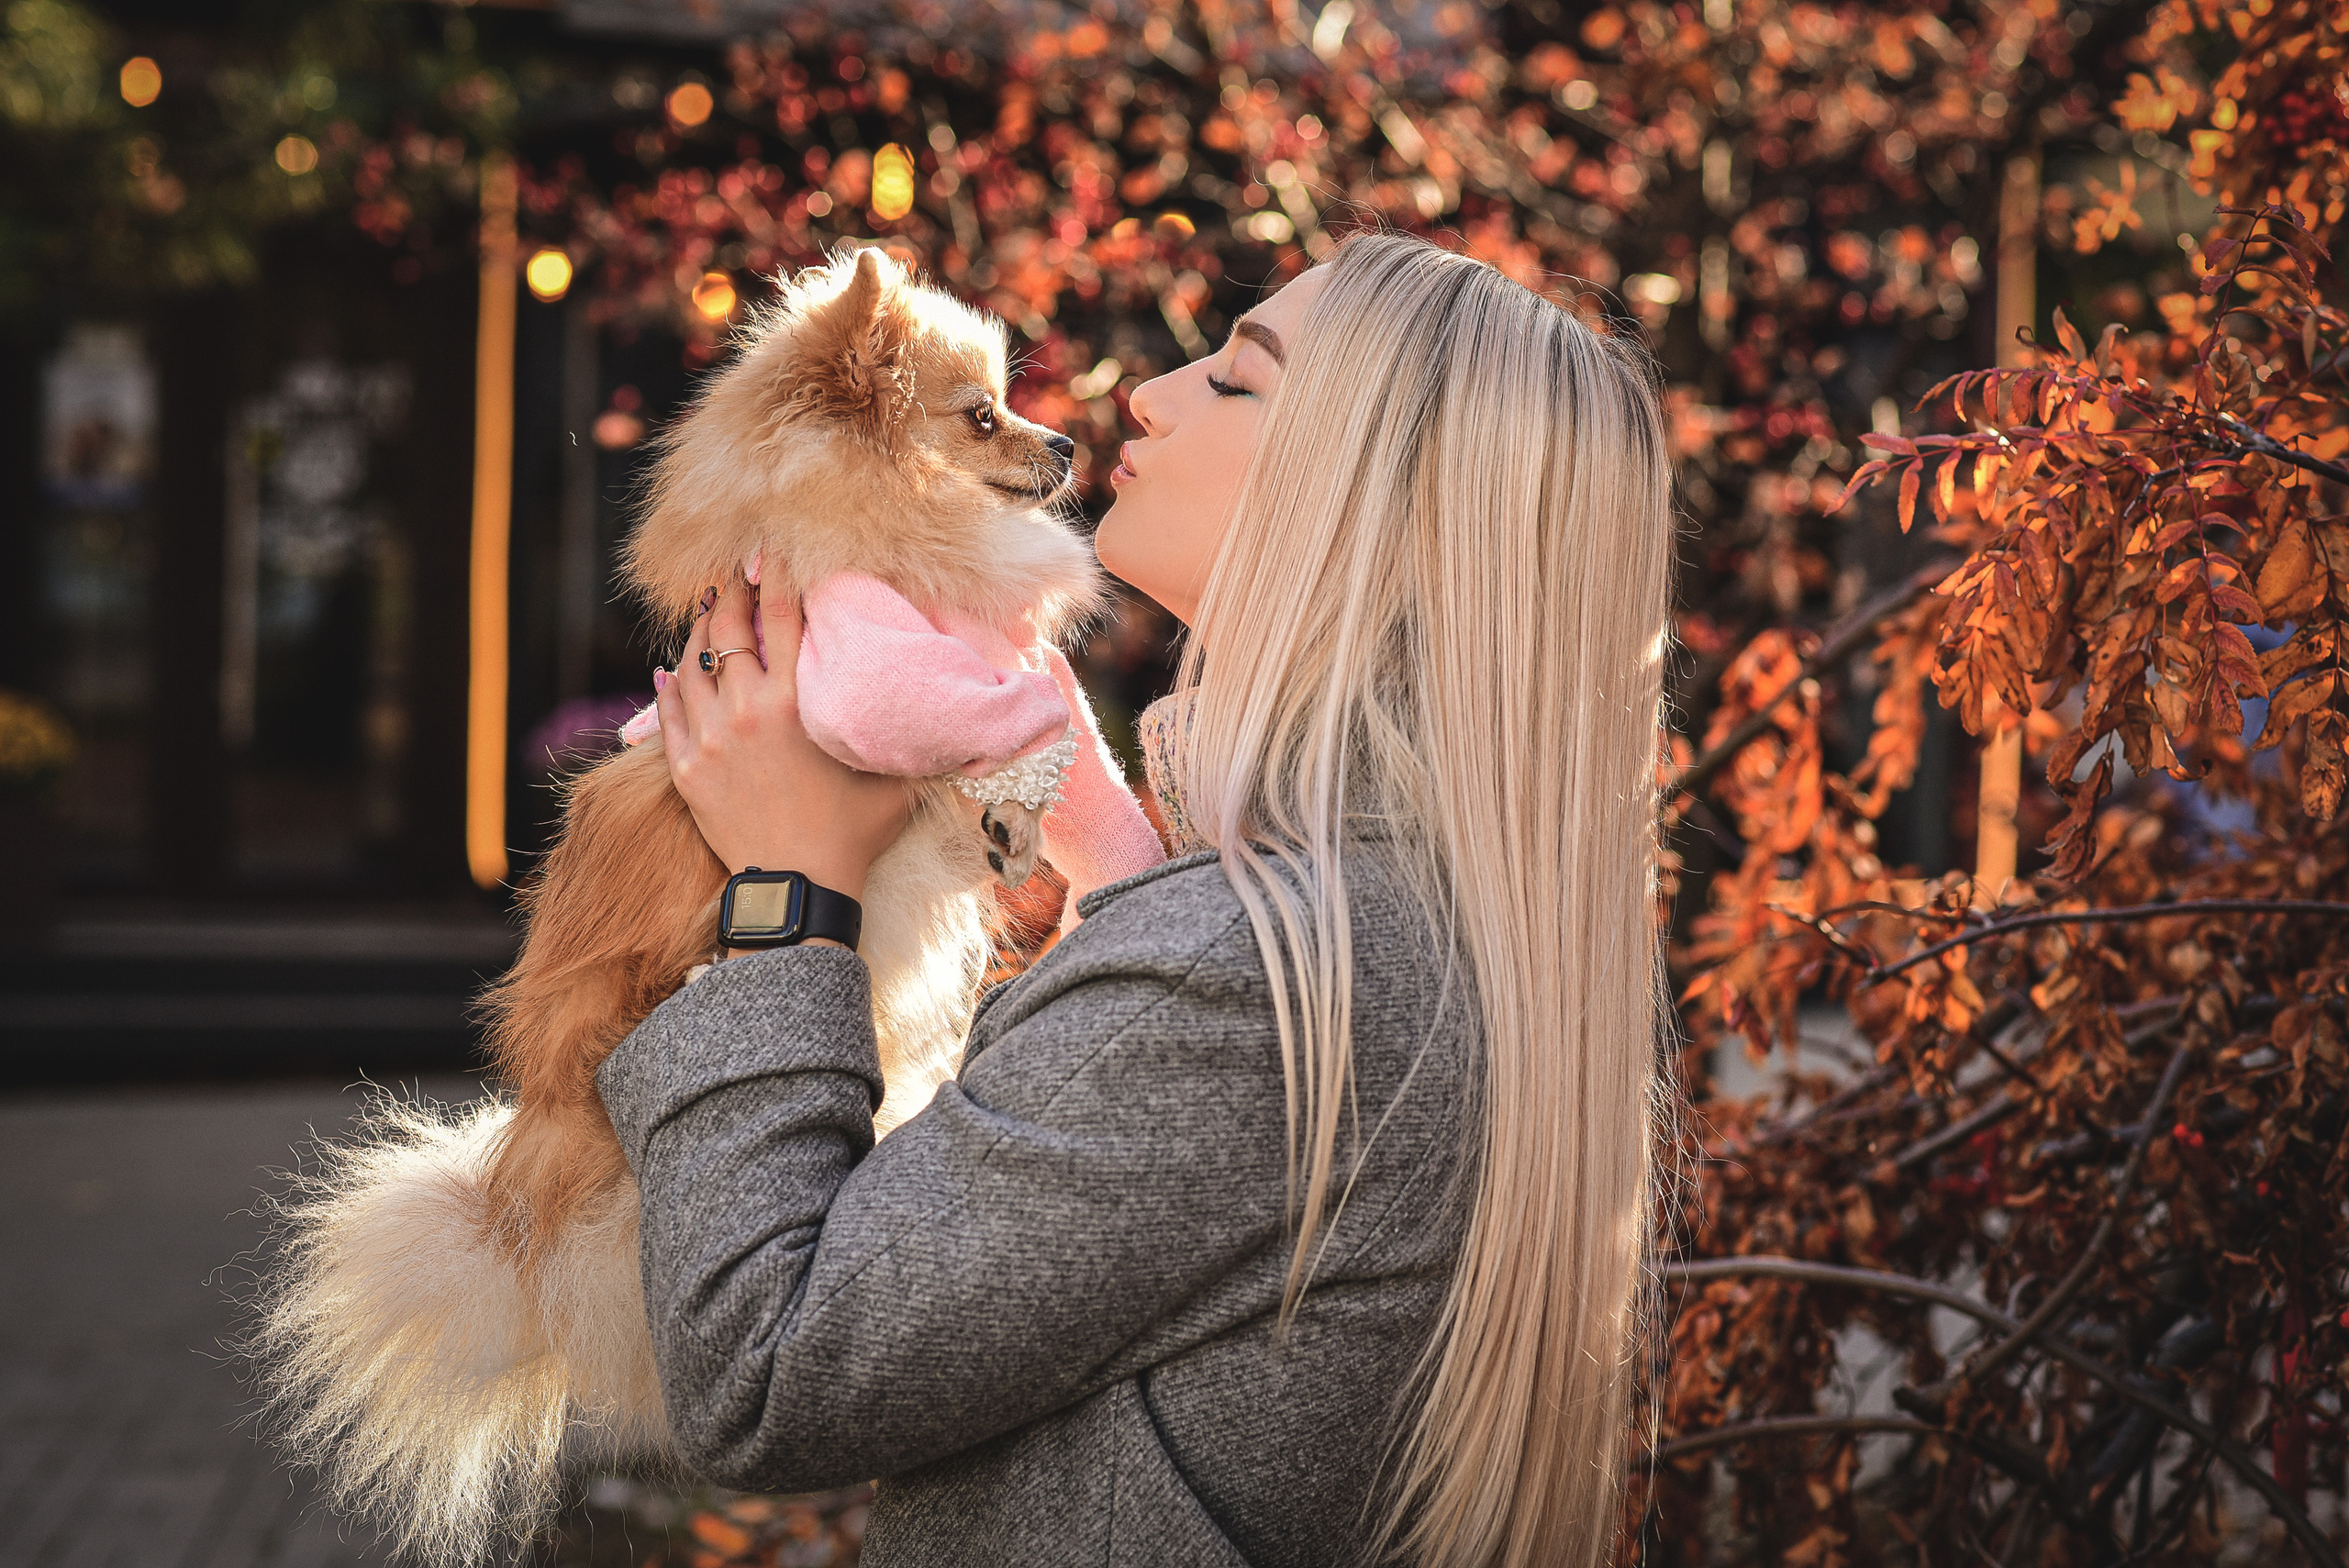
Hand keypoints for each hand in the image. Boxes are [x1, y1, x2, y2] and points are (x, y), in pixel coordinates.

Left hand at [658, 581, 912, 914]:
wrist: (799, 889)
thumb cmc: (853, 834)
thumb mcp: (894, 780)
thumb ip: (915, 740)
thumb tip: (965, 722)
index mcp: (795, 704)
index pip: (783, 619)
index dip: (777, 578)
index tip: (773, 553)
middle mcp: (747, 711)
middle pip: (729, 631)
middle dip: (730, 593)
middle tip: (733, 572)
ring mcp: (711, 739)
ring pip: (692, 665)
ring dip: (698, 632)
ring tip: (705, 611)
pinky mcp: (687, 770)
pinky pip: (668, 713)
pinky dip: (668, 684)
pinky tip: (669, 668)